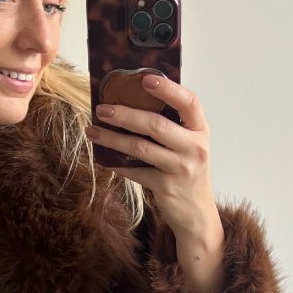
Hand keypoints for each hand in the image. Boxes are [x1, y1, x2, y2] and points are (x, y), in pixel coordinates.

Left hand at [84, 75, 220, 242]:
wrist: (197, 214)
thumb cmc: (188, 171)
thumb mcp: (188, 145)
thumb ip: (172, 124)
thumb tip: (132, 99)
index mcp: (200, 130)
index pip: (189, 102)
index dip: (168, 89)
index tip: (145, 79)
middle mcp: (195, 148)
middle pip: (157, 125)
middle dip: (125, 114)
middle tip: (102, 109)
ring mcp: (181, 168)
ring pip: (141, 148)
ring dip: (112, 138)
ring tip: (93, 130)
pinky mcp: (166, 187)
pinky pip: (135, 171)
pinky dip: (116, 163)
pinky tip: (103, 157)